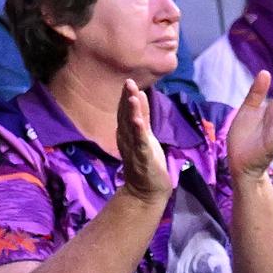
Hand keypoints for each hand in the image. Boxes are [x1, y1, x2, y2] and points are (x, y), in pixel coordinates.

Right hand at [117, 79, 173, 204]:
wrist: (146, 191)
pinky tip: (139, 121)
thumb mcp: (144, 134)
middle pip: (126, 117)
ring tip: (133, 97)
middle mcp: (127, 140)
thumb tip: (139, 95)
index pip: (125, 113)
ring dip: (132, 113)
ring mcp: (134, 149)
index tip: (129, 82)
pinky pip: (140, 143)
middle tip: (128, 82)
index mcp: (127, 134)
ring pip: (132, 128)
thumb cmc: (146, 161)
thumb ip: (142, 116)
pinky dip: (139, 132)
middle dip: (127, 100)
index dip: (126, 97)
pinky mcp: (143, 158)